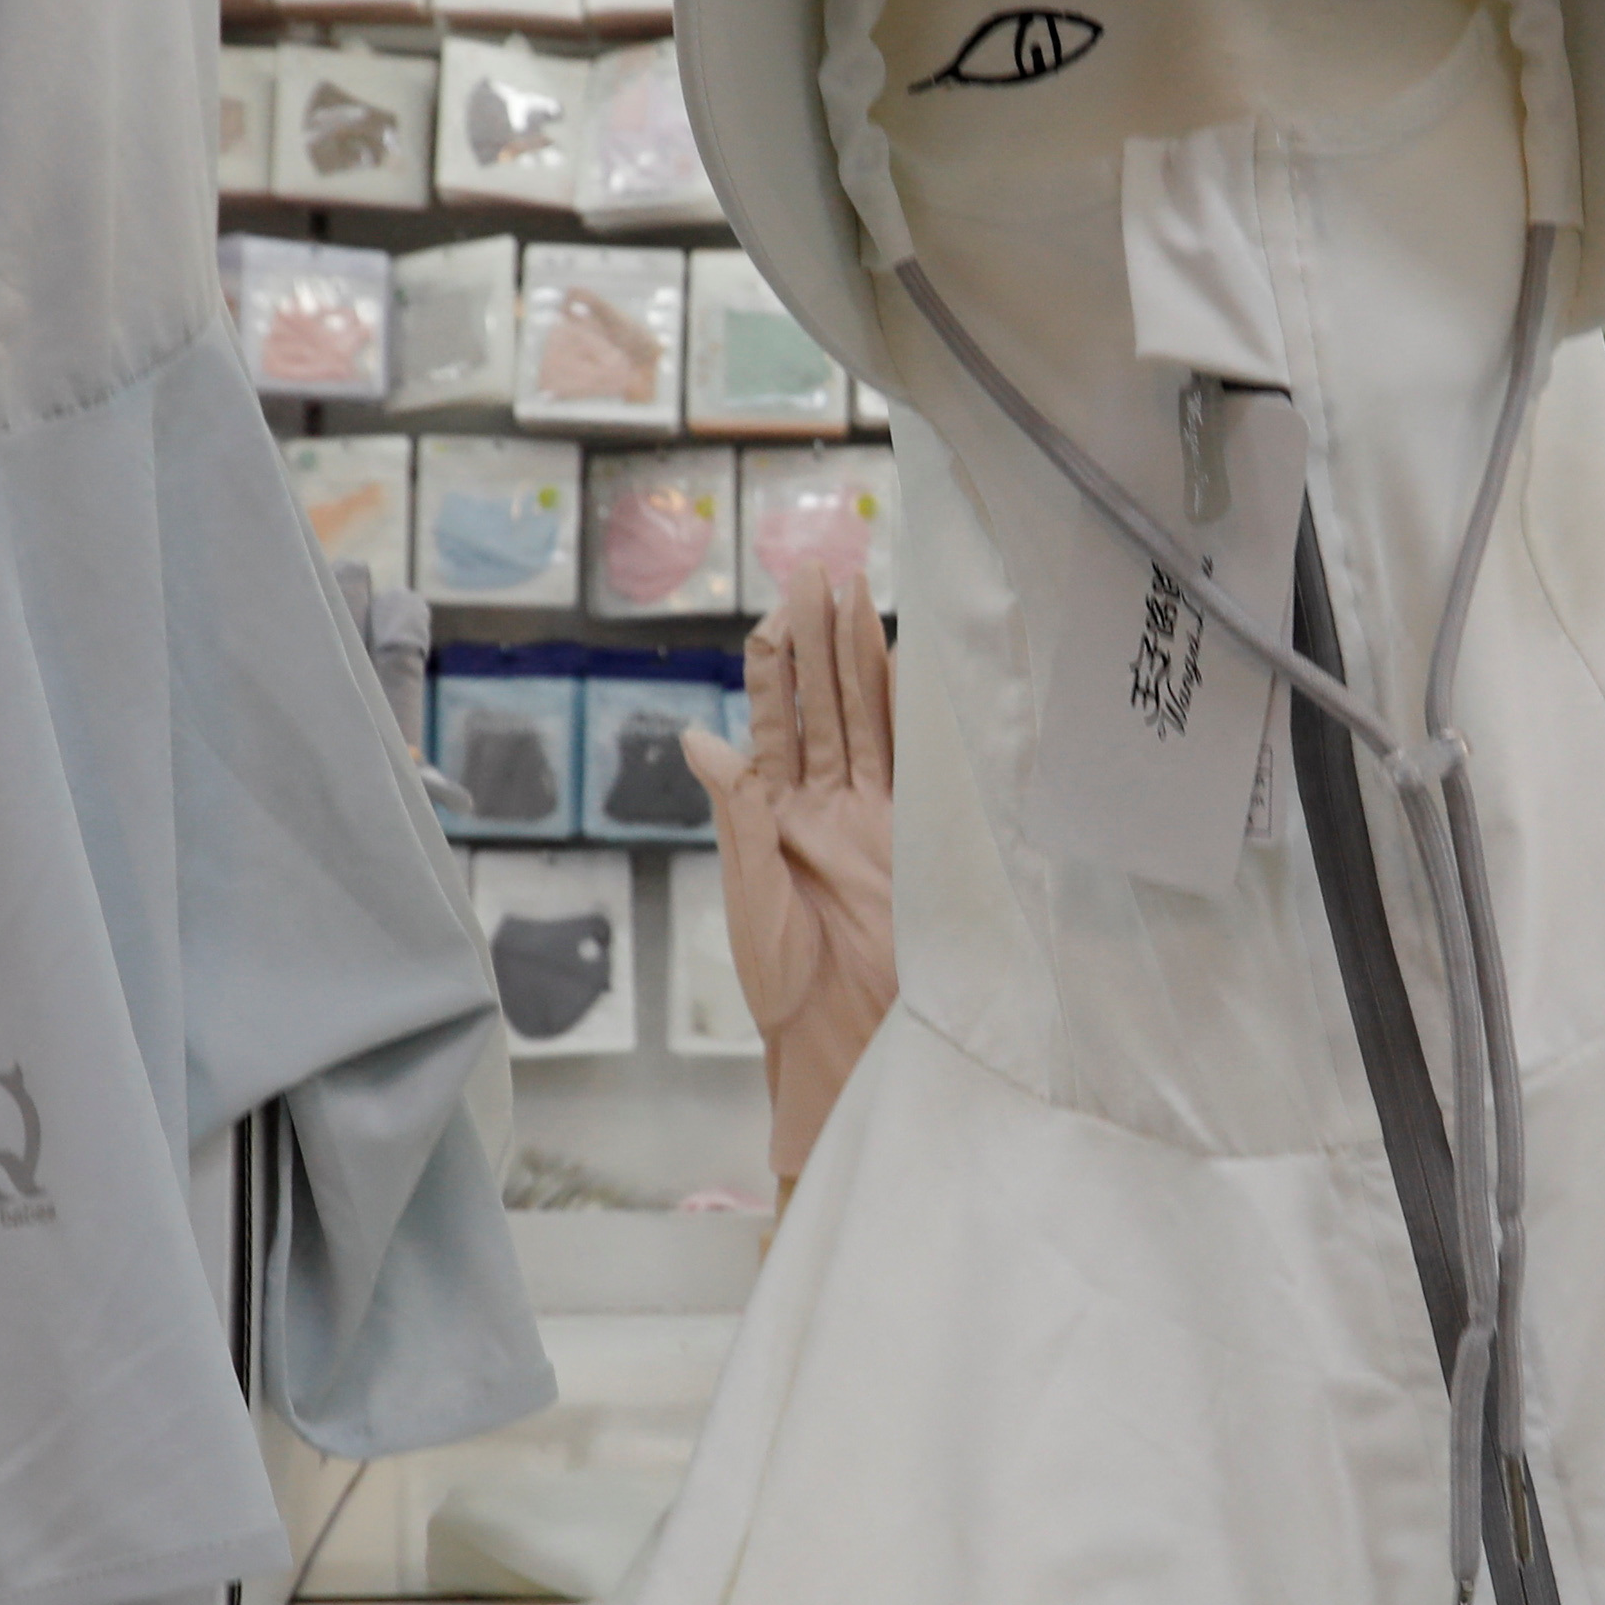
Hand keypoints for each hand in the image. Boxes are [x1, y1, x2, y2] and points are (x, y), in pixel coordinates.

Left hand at [685, 577, 897, 1185]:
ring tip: (855, 593)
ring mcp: (868, 816)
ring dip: (858, 658)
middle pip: (823, 704)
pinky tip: (903, 665)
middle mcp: (821, 805)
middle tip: (821, 569)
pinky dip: (904, 713)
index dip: (775, 666)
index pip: (775, 722)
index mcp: (773, 815)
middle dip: (819, 638)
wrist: (840, 1034)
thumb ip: (737, 810)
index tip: (777, 608)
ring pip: (864, 719)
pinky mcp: (908, 836)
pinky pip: (905, 762)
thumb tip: (696, 735)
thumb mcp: (749, 891)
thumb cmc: (784, 980)